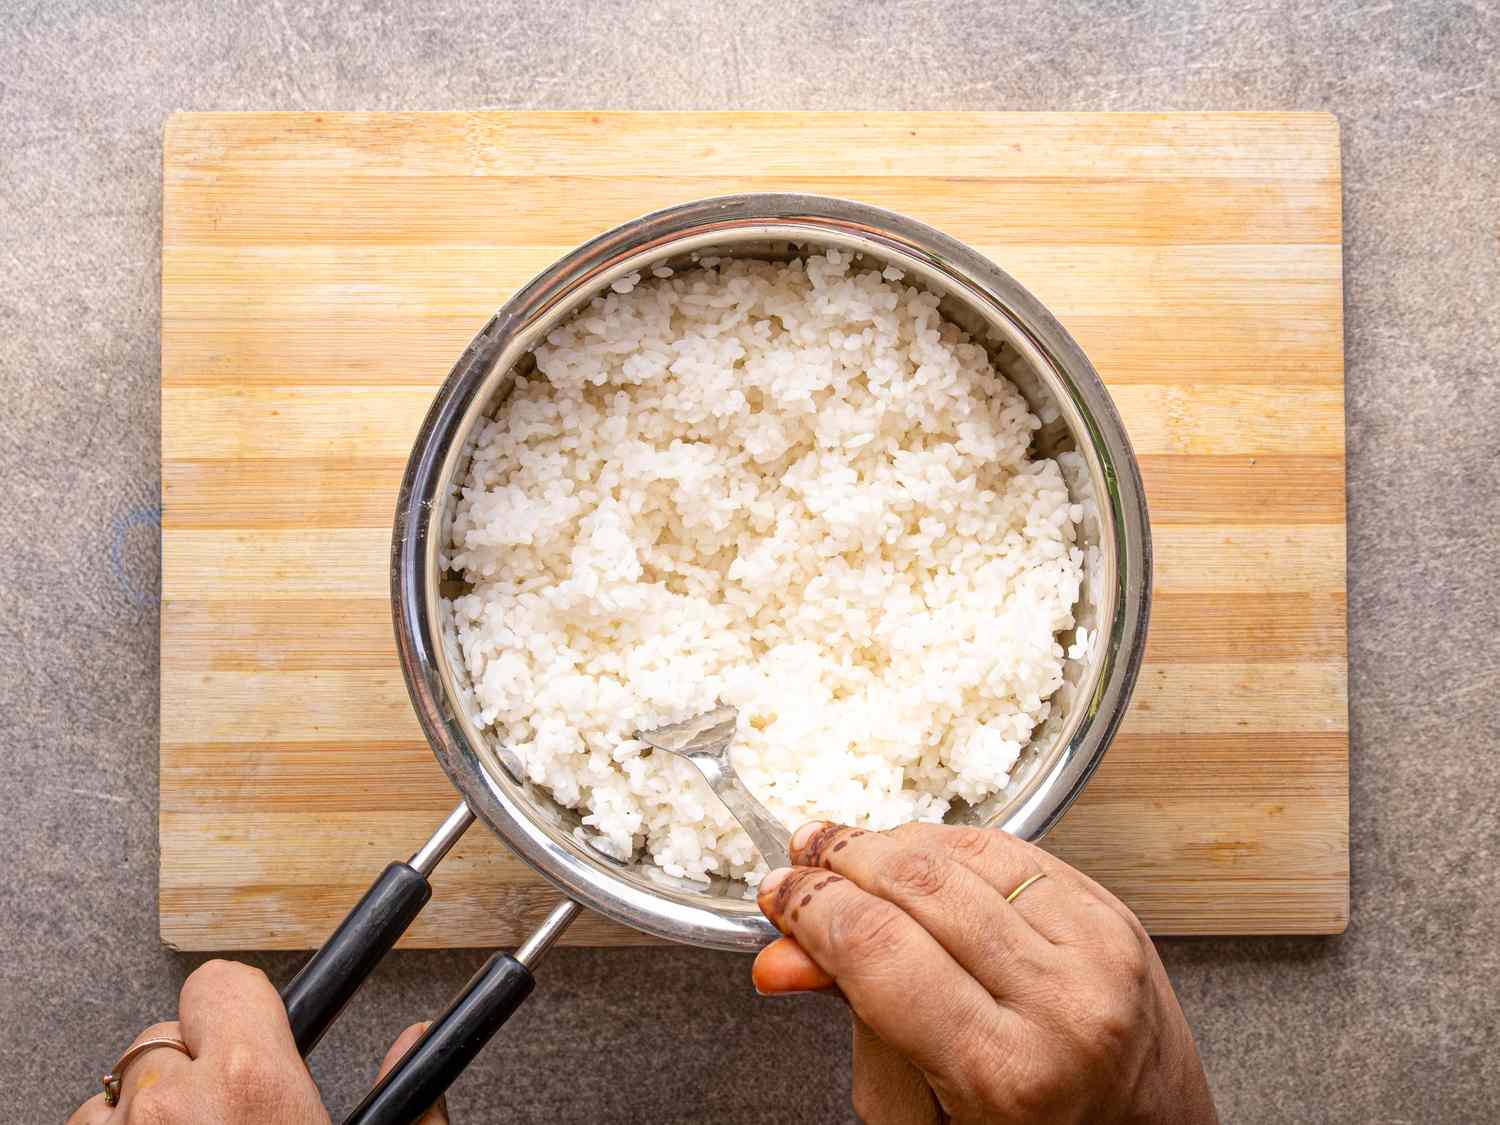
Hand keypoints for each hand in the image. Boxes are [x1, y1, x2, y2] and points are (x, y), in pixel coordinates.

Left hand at [68, 960, 448, 1124]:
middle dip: (195, 1065)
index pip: (223, 984)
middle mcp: (173, 1103)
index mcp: (252, 1082)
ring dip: (149, 1111)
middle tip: (231, 1110)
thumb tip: (424, 1042)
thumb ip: (408, 1094)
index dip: (242, 1008)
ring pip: (116, 1089)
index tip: (258, 1022)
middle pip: (165, 1036)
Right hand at [752, 823, 1216, 1124]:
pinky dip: (955, 845)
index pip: (878, 948)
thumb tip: (785, 955)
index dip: (812, 907)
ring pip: (966, 851)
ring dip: (892, 842)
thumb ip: (858, 1027)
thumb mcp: (920, 1116)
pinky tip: (919, 856)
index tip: (778, 894)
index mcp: (1005, 1071)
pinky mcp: (1118, 917)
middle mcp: (1062, 1002)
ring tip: (849, 853)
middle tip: (802, 863)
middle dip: (842, 861)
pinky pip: (1017, 851)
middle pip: (917, 884)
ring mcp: (1100, 950)